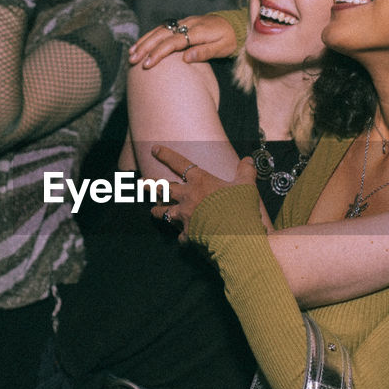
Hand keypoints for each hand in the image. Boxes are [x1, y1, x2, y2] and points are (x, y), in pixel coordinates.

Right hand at [129, 14, 238, 67]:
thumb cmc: (229, 39)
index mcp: (198, 31)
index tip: (148, 64)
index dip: (159, 53)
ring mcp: (184, 22)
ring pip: (159, 30)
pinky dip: (150, 36)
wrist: (234, 24)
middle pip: (162, 34)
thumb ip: (204, 52)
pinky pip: (163, 28)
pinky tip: (141, 44)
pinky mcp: (182, 23)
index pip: (174, 42)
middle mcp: (188, 24)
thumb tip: (186, 59)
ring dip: (144, 41)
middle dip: (146, 47)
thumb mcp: (222, 48)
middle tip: (133, 60)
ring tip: (131, 53)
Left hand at [151, 146, 268, 240]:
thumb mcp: (246, 185)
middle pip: (162, 188)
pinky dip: (182, 236)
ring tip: (152, 211)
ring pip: (164, 212)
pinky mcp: (188, 234)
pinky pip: (181, 235)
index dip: (166, 155)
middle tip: (140, 183)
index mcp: (200, 182)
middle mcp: (188, 197)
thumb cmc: (240, 207)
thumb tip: (249, 159)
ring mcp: (185, 216)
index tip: (154, 149)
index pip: (180, 164)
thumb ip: (245, 171)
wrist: (236, 236)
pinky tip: (183, 239)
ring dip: (157, 211)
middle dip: (150, 185)